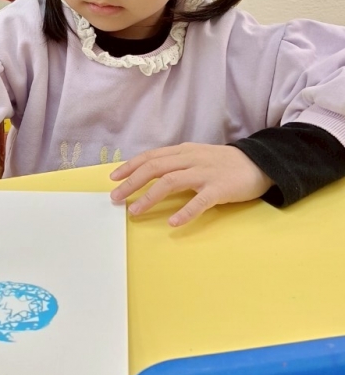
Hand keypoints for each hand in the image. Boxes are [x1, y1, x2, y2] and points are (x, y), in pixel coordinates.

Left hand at [110, 143, 272, 226]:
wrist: (260, 163)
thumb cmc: (224, 164)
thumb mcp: (197, 156)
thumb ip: (176, 163)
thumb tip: (149, 174)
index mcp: (184, 151)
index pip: (152, 157)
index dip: (131, 167)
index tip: (114, 179)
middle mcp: (191, 159)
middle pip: (155, 168)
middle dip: (132, 183)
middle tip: (115, 198)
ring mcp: (205, 173)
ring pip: (171, 182)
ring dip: (150, 197)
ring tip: (135, 212)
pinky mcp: (219, 189)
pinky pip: (199, 201)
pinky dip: (185, 211)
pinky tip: (173, 222)